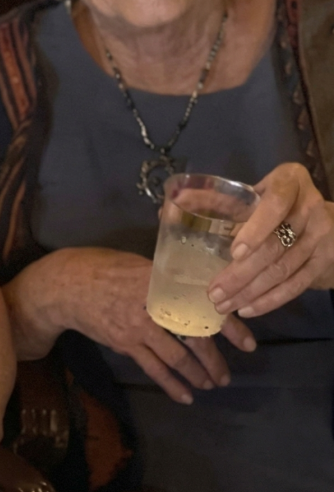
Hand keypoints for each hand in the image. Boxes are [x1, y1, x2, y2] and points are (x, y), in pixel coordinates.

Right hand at [8, 248, 254, 404]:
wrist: (68, 287)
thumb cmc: (106, 269)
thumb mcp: (142, 263)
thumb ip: (170, 277)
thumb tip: (201, 286)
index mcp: (165, 282)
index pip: (207, 305)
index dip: (230, 326)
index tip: (248, 343)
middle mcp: (157, 305)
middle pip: (196, 336)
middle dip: (215, 360)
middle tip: (227, 375)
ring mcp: (140, 327)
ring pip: (177, 357)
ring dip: (198, 374)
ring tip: (211, 385)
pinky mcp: (126, 343)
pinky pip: (154, 368)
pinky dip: (171, 384)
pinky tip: (185, 396)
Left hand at [209, 163, 333, 317]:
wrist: (323, 218)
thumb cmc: (273, 203)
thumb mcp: (251, 194)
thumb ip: (216, 199)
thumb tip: (172, 203)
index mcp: (289, 181)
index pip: (275, 203)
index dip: (256, 229)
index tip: (234, 252)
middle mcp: (310, 206)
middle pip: (275, 246)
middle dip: (241, 273)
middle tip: (214, 292)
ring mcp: (322, 235)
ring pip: (283, 269)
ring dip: (251, 292)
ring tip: (223, 305)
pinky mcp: (325, 260)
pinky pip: (297, 285)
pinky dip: (271, 300)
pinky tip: (247, 309)